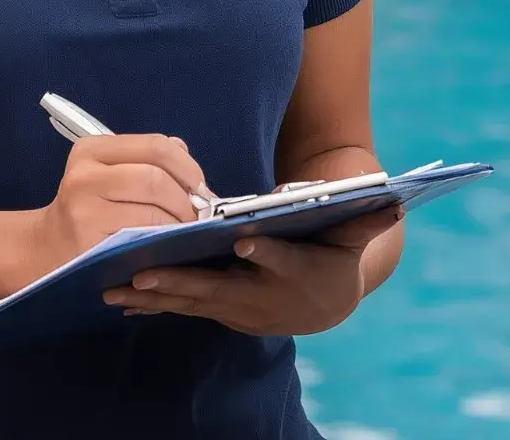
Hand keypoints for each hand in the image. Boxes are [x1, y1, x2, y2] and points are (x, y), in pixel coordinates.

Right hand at [26, 134, 207, 277]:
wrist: (44, 249)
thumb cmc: (86, 210)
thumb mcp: (107, 174)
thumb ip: (144, 159)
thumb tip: (184, 153)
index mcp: (91, 149)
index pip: (155, 146)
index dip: (188, 166)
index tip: (200, 187)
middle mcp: (84, 174)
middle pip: (156, 178)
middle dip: (187, 198)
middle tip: (199, 215)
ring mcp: (84, 209)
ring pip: (153, 209)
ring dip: (180, 222)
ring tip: (187, 230)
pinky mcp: (90, 241)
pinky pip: (143, 237)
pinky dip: (165, 240)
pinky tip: (170, 244)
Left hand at [105, 210, 399, 336]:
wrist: (323, 303)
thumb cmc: (334, 256)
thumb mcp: (353, 237)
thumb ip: (365, 220)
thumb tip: (393, 201)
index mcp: (295, 272)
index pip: (280, 262)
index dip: (266, 254)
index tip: (244, 242)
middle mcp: (262, 298)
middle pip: (219, 290)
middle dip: (182, 283)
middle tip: (146, 274)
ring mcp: (236, 308)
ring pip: (192, 302)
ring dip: (155, 296)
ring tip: (117, 287)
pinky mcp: (218, 309)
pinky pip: (182, 306)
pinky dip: (152, 304)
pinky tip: (118, 296)